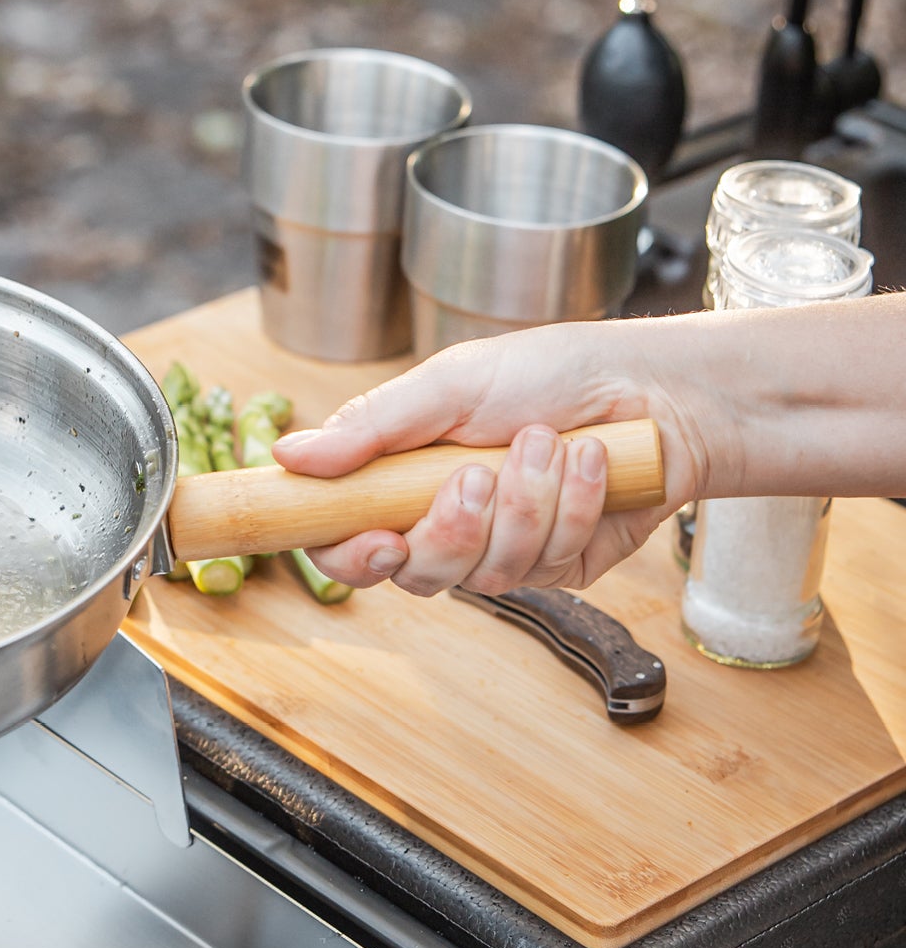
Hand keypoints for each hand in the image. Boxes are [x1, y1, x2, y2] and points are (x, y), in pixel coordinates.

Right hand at [270, 319, 717, 595]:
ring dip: (526, 502)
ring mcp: (505, 552)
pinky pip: (549, 562)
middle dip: (456, 526)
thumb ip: (369, 427)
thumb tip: (288, 455)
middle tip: (482, 471)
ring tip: (548, 442)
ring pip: (487, 573)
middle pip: (417, 575)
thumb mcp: (450, 383)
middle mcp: (448, 525)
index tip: (380, 538)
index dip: (352, 558)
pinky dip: (574, 502)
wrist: (658, 387)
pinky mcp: (562, 567)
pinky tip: (594, 461)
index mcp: (403, 484)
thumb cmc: (555, 372)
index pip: (347, 547)